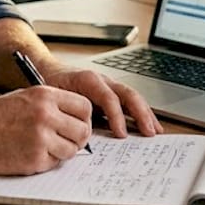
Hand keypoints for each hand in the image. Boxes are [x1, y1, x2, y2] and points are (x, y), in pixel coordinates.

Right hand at [0, 86, 93, 175]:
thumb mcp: (25, 97)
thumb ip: (52, 104)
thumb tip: (78, 118)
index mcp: (45, 95)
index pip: (84, 107)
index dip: (83, 118)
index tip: (77, 124)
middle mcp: (46, 115)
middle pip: (83, 130)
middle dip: (77, 138)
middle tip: (66, 140)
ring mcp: (41, 138)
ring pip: (72, 150)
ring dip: (62, 152)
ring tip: (43, 147)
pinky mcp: (34, 159)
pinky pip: (54, 163)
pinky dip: (46, 161)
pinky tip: (28, 153)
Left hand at [42, 66, 162, 137]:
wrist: (48, 69)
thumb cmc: (51, 84)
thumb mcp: (55, 95)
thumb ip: (68, 110)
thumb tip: (81, 132)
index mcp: (89, 80)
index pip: (109, 98)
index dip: (116, 116)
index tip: (121, 134)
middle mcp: (103, 81)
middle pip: (128, 94)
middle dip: (141, 114)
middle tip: (149, 132)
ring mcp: (109, 85)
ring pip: (133, 97)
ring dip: (146, 114)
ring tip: (156, 131)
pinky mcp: (112, 92)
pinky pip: (130, 101)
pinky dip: (141, 113)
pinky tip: (148, 125)